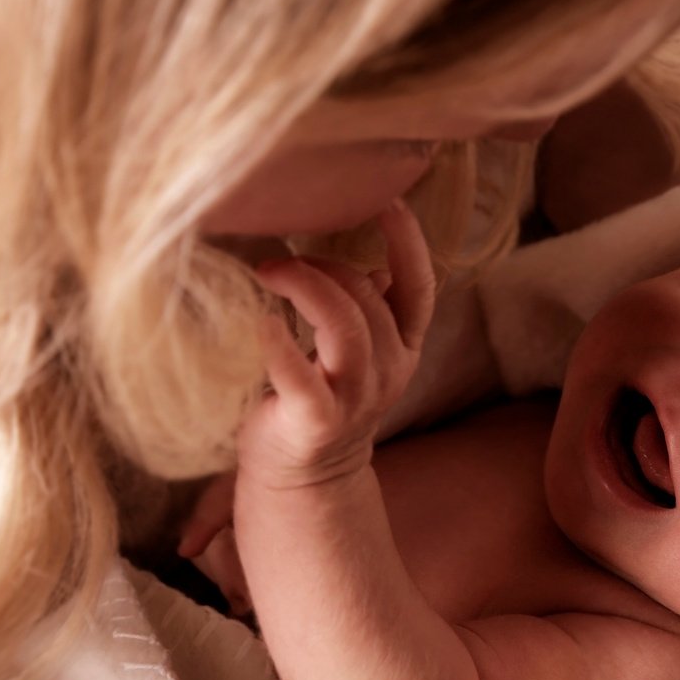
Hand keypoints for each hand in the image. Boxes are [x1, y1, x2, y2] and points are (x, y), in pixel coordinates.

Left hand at [238, 201, 434, 487]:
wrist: (303, 479)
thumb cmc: (318, 398)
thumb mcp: (353, 350)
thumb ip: (367, 309)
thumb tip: (374, 266)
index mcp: (402, 347)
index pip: (421, 287)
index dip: (409, 242)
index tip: (388, 200)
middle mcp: (390, 370)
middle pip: (369, 297)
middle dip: (324, 265)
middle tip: (279, 259)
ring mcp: (357, 398)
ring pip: (347, 326)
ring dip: (307, 286)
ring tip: (269, 271)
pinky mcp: (317, 421)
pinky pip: (300, 376)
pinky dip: (278, 345)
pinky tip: (258, 321)